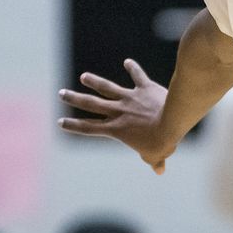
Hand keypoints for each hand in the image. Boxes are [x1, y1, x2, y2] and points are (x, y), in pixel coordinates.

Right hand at [58, 60, 174, 173]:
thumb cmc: (162, 141)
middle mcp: (119, 111)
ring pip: (108, 87)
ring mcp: (130, 98)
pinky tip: (128, 61)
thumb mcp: (156, 155)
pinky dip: (133, 68)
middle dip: (74, 98)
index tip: (60, 122)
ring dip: (94, 81)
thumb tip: (160, 170)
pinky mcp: (145, 88)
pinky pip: (138, 76)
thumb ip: (154, 161)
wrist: (172, 120)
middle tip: (61, 93)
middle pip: (92, 104)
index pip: (90, 128)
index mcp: (117, 129)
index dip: (74, 125)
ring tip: (84, 76)